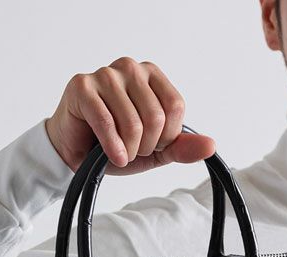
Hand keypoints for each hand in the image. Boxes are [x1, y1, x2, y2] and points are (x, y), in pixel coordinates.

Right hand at [45, 56, 215, 175]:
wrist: (75, 155)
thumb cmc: (113, 146)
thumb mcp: (155, 151)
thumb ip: (181, 147)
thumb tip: (210, 146)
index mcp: (150, 75)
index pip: (175, 107)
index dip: (166, 137)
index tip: (151, 144)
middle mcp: (129, 68)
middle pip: (156, 117)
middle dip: (146, 146)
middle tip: (131, 150)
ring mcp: (105, 75)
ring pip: (133, 123)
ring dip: (129, 150)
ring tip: (119, 151)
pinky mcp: (83, 87)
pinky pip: (108, 124)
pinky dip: (114, 148)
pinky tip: (113, 157)